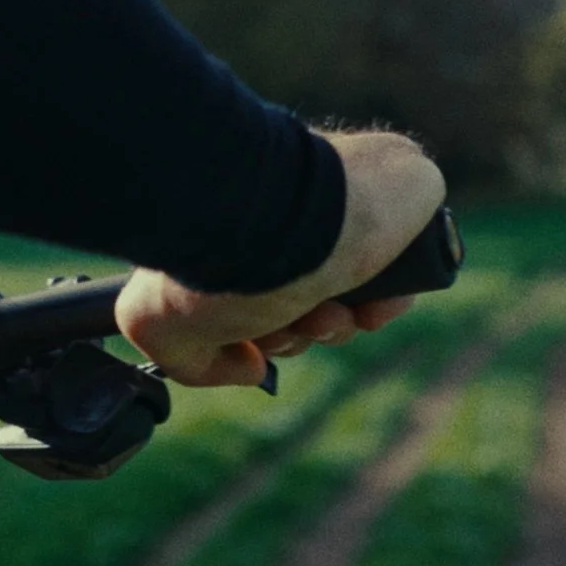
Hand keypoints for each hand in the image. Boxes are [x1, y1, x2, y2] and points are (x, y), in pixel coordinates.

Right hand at [113, 130, 444, 387]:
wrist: (278, 218)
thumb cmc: (215, 262)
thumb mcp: (158, 322)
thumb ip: (189, 360)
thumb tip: (251, 368)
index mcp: (239, 226)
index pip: (262, 289)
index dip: (264, 331)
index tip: (252, 344)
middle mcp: (293, 214)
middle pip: (305, 297)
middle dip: (296, 330)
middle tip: (283, 322)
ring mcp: (348, 205)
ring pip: (353, 291)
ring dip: (335, 324)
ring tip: (320, 309)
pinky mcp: (403, 197)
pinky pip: (407, 271)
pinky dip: (387, 304)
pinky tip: (364, 308)